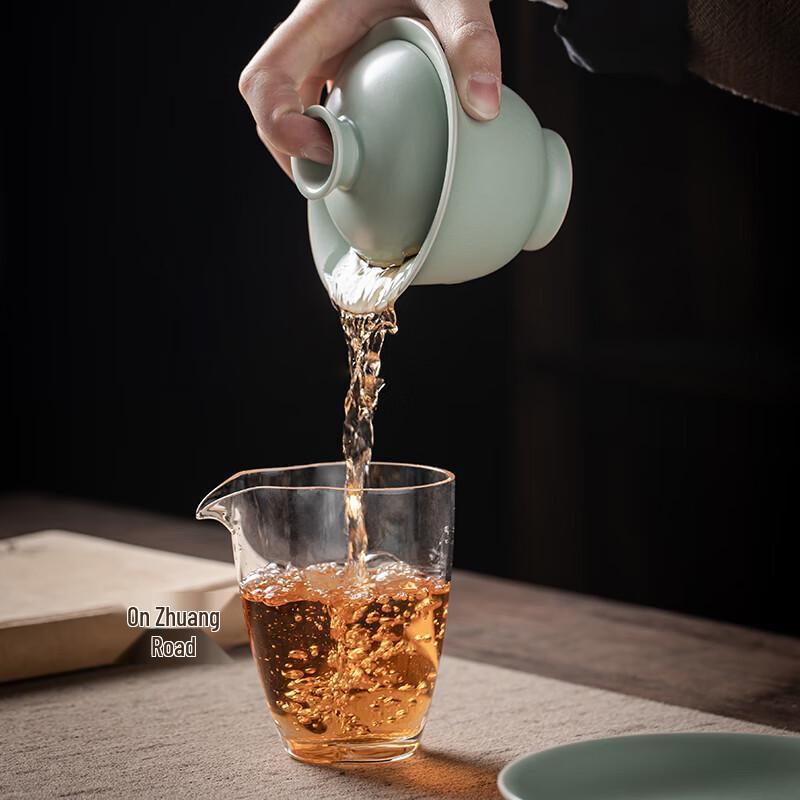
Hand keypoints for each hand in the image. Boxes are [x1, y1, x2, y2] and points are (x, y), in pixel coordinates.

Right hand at [239, 0, 500, 176]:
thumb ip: (471, 39)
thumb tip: (483, 106)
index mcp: (318, 18)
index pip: (265, 79)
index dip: (281, 128)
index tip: (330, 152)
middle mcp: (312, 38)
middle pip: (269, 104)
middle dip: (293, 152)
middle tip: (338, 180)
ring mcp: (324, 53)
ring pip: (291, 110)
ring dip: (310, 151)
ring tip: (350, 178)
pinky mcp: (342, 64)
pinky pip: (320, 107)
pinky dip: (334, 140)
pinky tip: (365, 156)